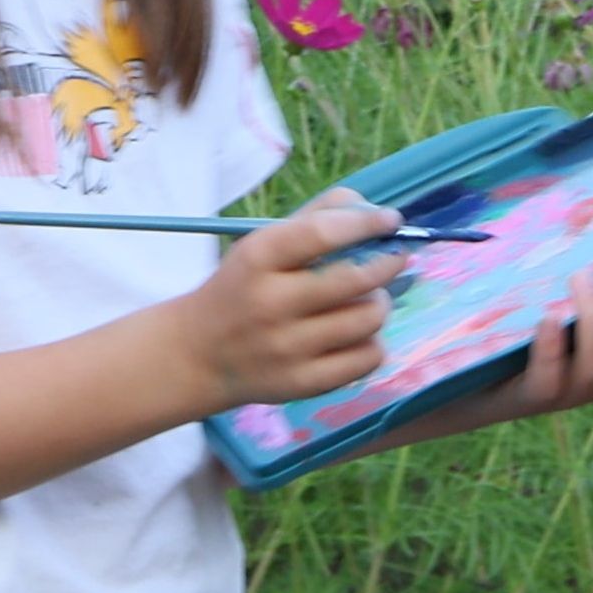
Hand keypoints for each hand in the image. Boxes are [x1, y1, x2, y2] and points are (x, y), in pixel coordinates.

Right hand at [175, 192, 408, 407]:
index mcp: (257, 259)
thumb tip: (370, 209)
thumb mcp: (261, 246)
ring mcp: (287, 349)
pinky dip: (373, 342)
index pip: (323, 233)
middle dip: (387, 263)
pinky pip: (368, 358)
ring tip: (366, 299)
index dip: (366, 223)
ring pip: (368, 319)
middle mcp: (270, 304)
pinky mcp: (303, 384)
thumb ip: (314, 219)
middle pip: (355, 278)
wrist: (199, 355)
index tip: (391, 220)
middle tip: (394, 258)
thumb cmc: (243, 288)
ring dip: (379, 303)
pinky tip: (357, 334)